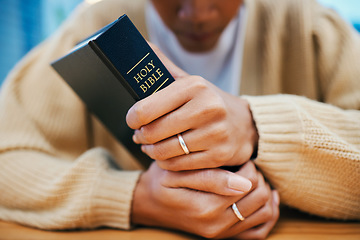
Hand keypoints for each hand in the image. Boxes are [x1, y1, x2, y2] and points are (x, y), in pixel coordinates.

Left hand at [126, 45, 258, 170]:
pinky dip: (167, 163)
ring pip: (165, 152)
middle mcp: (207, 108)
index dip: (132, 118)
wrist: (246, 124)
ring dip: (152, 151)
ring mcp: (215, 133)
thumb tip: (142, 46)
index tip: (132, 120)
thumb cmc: (210, 102)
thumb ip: (165, 66)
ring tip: (151, 146)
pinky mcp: (219, 155)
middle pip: (154, 132)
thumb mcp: (191, 82)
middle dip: (141, 136)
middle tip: (140, 135)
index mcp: (195, 86)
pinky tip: (167, 156)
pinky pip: (179, 166)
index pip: (146, 109)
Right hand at [131, 161, 279, 238]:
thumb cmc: (161, 182)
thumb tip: (244, 183)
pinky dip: (266, 215)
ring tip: (251, 180)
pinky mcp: (224, 237)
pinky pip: (258, 232)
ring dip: (264, 193)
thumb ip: (209, 177)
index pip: (249, 183)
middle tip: (245, 167)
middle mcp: (217, 225)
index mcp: (206, 207)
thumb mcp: (177, 173)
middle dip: (258, 177)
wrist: (149, 204)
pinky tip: (262, 199)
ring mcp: (222, 234)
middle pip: (260, 198)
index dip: (249, 165)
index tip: (237, 159)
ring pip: (265, 214)